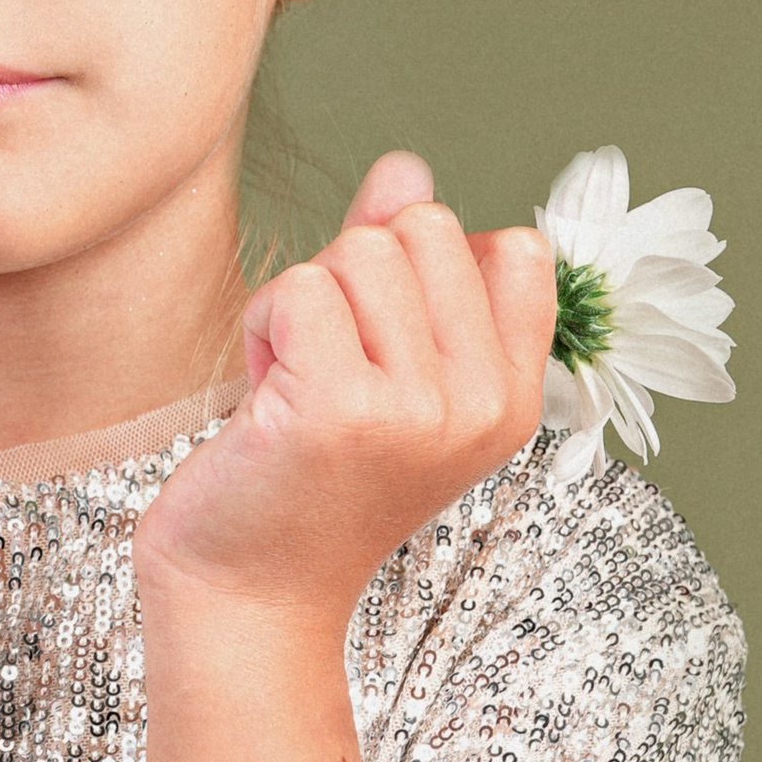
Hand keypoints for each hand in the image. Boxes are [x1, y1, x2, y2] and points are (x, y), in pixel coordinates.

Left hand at [135, 152, 553, 629]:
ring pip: (358, 248)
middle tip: (326, 368)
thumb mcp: (383, 367)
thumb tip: (404, 166)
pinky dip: (262, 326)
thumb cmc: (307, 478)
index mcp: (515, 398)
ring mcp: (419, 408)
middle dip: (353, 277)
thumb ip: (404, 266)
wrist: (247, 595)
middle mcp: (483, 405)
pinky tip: (262, 398)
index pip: (515, 247)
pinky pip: (299, 287)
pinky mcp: (341, 407)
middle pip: (424, 226)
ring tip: (294, 384)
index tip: (388, 345)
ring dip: (299, 303)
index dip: (428, 267)